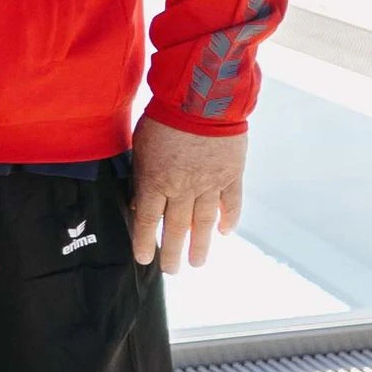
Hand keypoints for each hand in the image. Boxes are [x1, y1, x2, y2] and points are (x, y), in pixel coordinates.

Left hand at [128, 118, 247, 270]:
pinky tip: (225, 233)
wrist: (202, 99)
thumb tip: (139, 200)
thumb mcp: (140, 146)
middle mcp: (182, 188)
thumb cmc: (164, 117)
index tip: (144, 259)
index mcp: (155, 181)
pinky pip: (231, 203)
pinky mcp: (232, 174)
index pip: (146, 220)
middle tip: (172, 271)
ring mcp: (210, 183)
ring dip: (200, 245)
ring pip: (203, 222)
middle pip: (175, 228)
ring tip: (197, 263)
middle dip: (171, 252)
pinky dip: (229, 219)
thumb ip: (141, 175)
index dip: (144, 241)